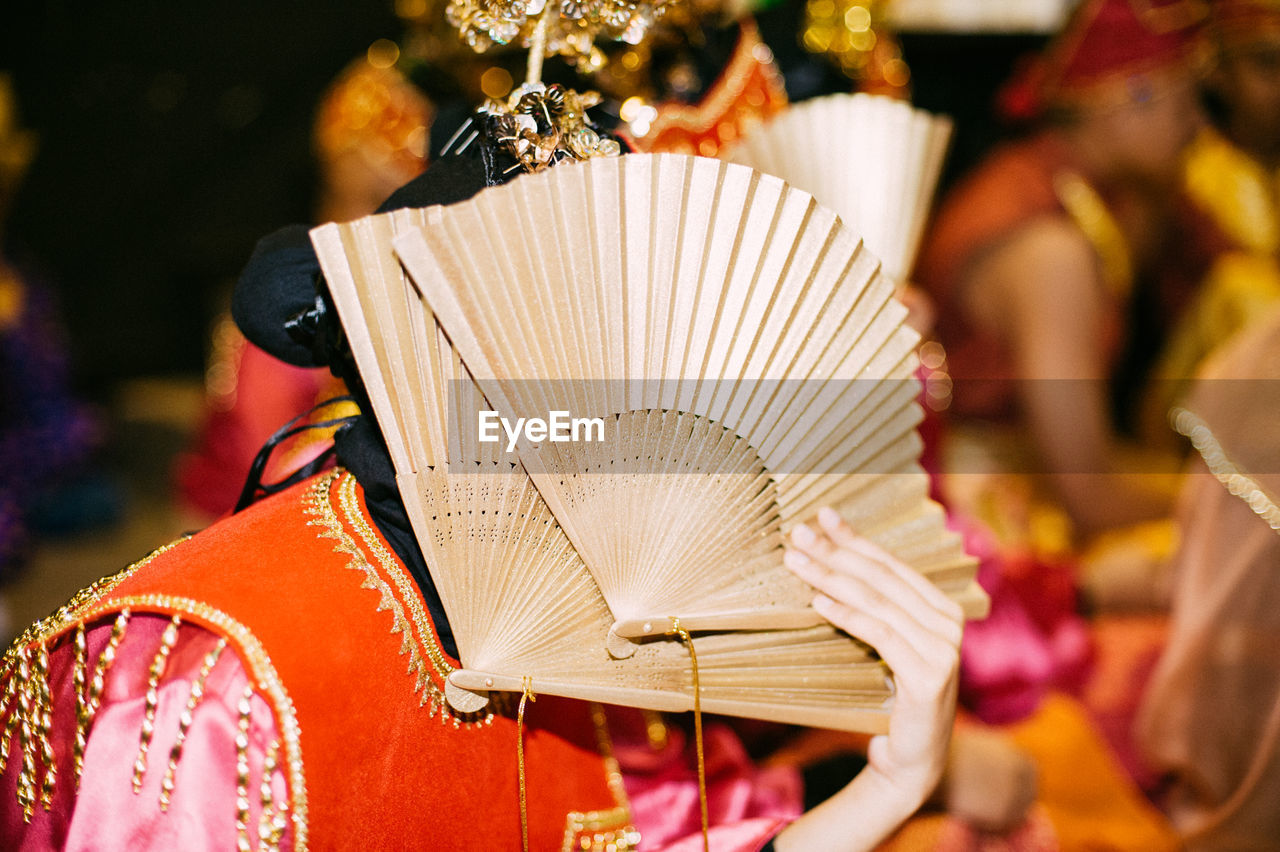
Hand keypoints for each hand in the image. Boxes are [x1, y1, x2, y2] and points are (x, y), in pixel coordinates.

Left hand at [773, 507, 963, 850]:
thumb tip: (829, 563)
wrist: (909, 759)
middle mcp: (949, 623)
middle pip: (881, 577)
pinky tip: (819, 601)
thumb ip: (876, 607)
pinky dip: (848, 615)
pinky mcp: (929, 676)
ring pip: (877, 601)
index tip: (822, 517)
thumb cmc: (891, 696)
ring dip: (831, 577)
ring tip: (797, 562)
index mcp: (942, 608)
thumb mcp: (887, 644)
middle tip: (798, 534)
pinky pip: (881, 634)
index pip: (891, 564)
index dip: (856, 538)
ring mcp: (943, 649)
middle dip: (835, 552)